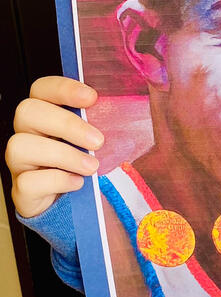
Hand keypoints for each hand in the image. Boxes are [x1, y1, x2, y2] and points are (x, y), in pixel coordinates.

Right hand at [5, 77, 102, 217]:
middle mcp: (27, 134)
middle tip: (98, 141)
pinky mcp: (23, 190)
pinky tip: (77, 183)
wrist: (74, 208)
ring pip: (20, 146)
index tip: (92, 97)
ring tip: (92, 166)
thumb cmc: (86, 167)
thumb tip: (124, 112)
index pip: (41, 89)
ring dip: (62, 155)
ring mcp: (21, 163)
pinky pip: (28, 182)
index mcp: (44, 116)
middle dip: (66, 123)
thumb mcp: (95, 143)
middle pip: (27, 112)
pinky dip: (56, 181)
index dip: (63, 88)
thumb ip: (101, 125)